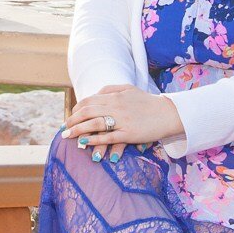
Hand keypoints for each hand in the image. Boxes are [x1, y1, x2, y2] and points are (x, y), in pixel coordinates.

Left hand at [62, 84, 184, 158]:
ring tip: (68, 136)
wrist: (168, 113)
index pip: (88, 101)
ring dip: (78, 130)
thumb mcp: (129, 89)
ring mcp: (122, 120)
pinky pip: (107, 137)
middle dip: (72, 120)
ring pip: (94, 124)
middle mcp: (116, 106)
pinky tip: (84, 143)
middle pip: (87, 112)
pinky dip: (93, 140)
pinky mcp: (129, 134)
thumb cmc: (148, 102)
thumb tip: (95, 93)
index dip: (76, 109)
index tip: (70, 117)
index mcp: (115, 95)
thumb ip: (111, 89)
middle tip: (64, 128)